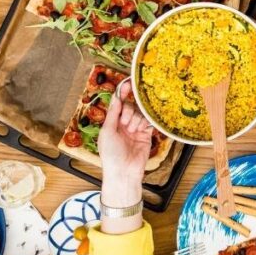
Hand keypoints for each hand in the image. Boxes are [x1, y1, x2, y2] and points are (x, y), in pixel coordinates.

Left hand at [97, 80, 152, 204]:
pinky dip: (145, 123)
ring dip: (136, 120)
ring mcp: (135, 129)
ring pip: (139, 114)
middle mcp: (123, 125)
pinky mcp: (146, 135)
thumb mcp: (107, 131)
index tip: (128, 83)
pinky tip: (143, 129)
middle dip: (129, 112)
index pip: (118, 104)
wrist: (124, 172)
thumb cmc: (111, 154)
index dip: (122, 93)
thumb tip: (116, 97)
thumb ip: (113, 113)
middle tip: (125, 124)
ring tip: (133, 132)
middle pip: (130, 107)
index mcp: (111, 123)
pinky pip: (148, 122)